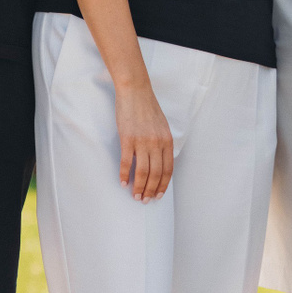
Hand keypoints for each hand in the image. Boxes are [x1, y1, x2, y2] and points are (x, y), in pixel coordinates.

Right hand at [114, 82, 174, 200]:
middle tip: (145, 201)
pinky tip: (123, 183)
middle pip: (155, 173)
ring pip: (142, 171)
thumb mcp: (162, 126)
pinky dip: (124, 175)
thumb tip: (160, 162)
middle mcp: (157, 142)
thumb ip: (162, 143)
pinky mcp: (127, 139)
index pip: (168, 169)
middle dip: (151, 190)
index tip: (158, 195)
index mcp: (167, 140)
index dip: (163, 185)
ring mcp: (142, 141)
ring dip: (139, 187)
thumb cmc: (147, 108)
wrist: (135, 91)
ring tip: (135, 196)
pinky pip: (126, 162)